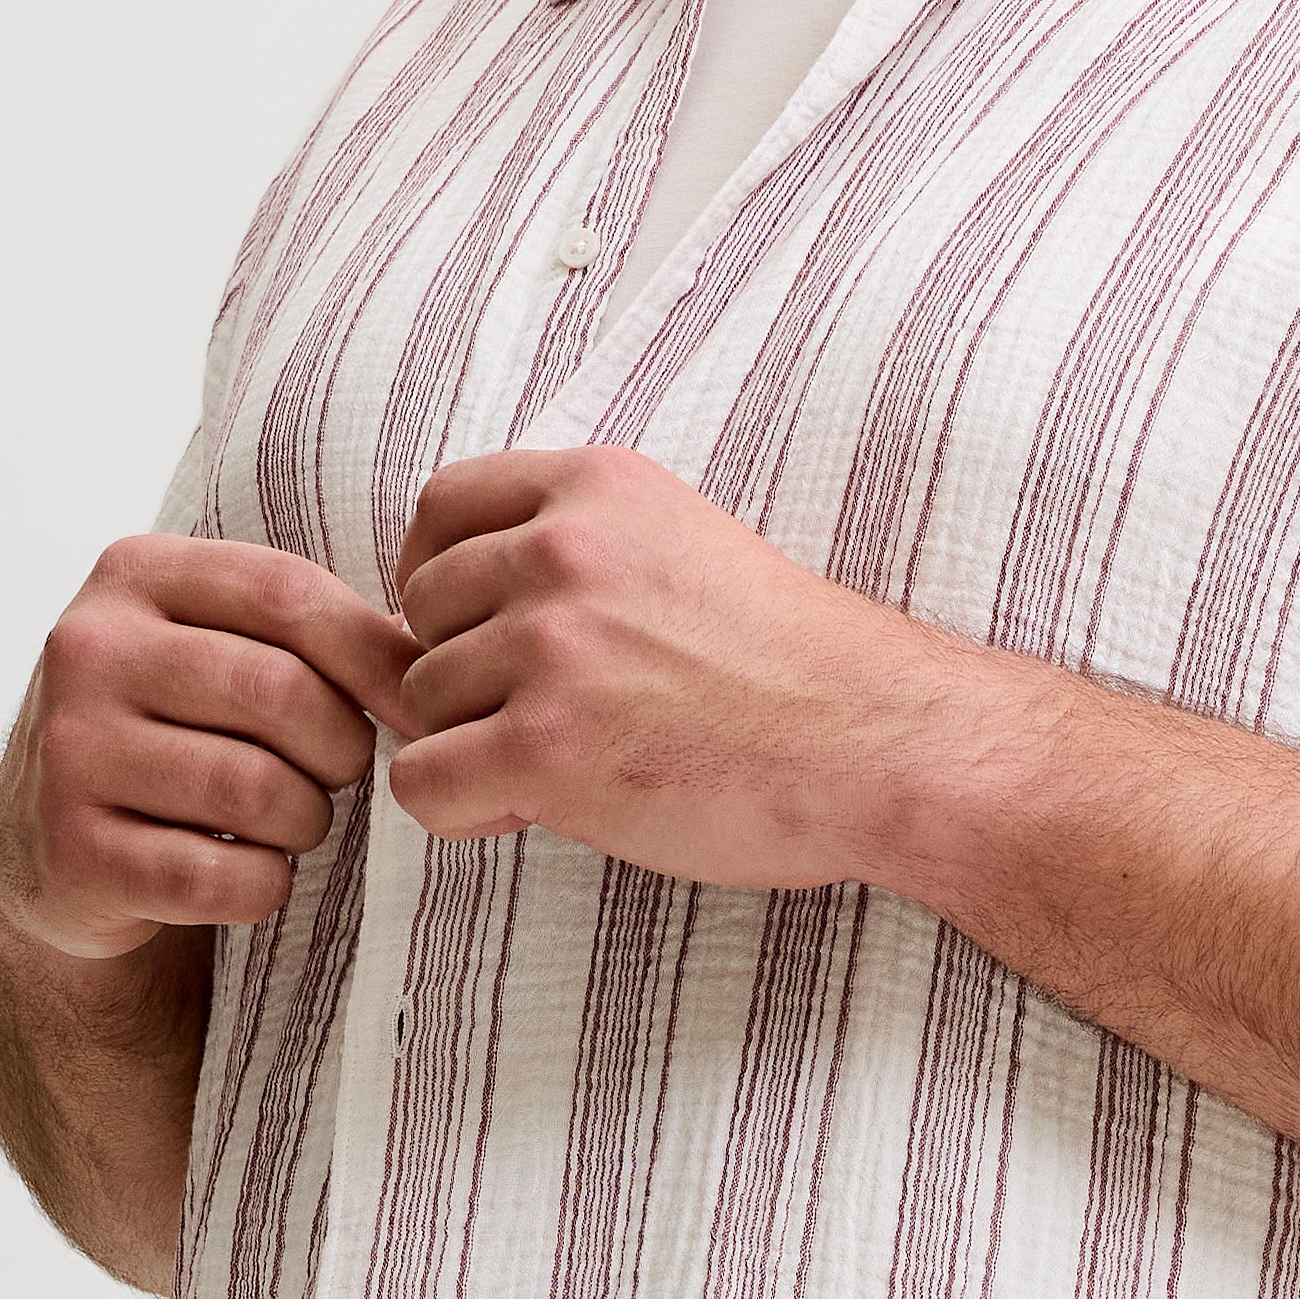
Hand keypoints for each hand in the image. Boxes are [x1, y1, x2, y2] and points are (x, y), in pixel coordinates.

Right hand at [0, 535, 418, 971]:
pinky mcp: (74, 851)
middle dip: (341, 748)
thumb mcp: (214, 646)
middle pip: (279, 693)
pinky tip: (250, 872)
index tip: (413, 706)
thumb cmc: (171, 730)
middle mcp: (88, 650)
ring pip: (254, 791)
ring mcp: (71, 752)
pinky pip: (219, 878)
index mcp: (134, 574)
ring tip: (292, 821)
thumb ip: (306, 630)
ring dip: (306, 821)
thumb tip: (427, 652)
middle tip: (336, 772)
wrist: (48, 845)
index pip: (288, 594)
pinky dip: (262, 886)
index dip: (374, 656)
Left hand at [382, 447, 979, 893]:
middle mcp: (562, 552)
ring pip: (420, 702)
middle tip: (548, 719)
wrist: (878, 745)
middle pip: (423, 612)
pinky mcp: (546, 747)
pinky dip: (460, 809)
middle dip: (465, 673)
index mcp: (596, 488)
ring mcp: (550, 648)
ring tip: (568, 764)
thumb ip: (572, 554)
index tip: (477, 632)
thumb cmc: (794, 670)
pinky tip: (529, 810)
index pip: (441, 509)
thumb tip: (438, 614)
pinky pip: (422, 782)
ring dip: (475, 745)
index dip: (438, 579)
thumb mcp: (681, 550)